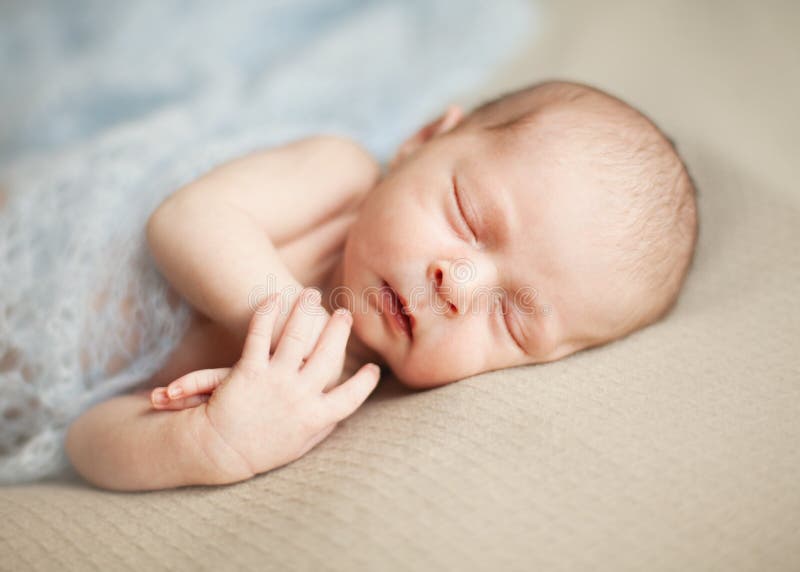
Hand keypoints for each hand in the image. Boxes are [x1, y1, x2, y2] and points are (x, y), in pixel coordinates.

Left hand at [164, 289, 380, 478]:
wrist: (218, 453)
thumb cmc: (259, 452)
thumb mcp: (296, 447)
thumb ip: (320, 429)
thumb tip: (339, 415)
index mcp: (314, 418)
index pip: (350, 397)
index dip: (365, 383)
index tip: (374, 369)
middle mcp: (299, 397)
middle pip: (328, 355)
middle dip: (339, 331)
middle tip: (344, 314)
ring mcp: (275, 382)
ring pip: (296, 337)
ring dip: (306, 310)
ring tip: (312, 294)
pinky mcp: (249, 371)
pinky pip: (259, 335)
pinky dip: (267, 313)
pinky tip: (275, 297)